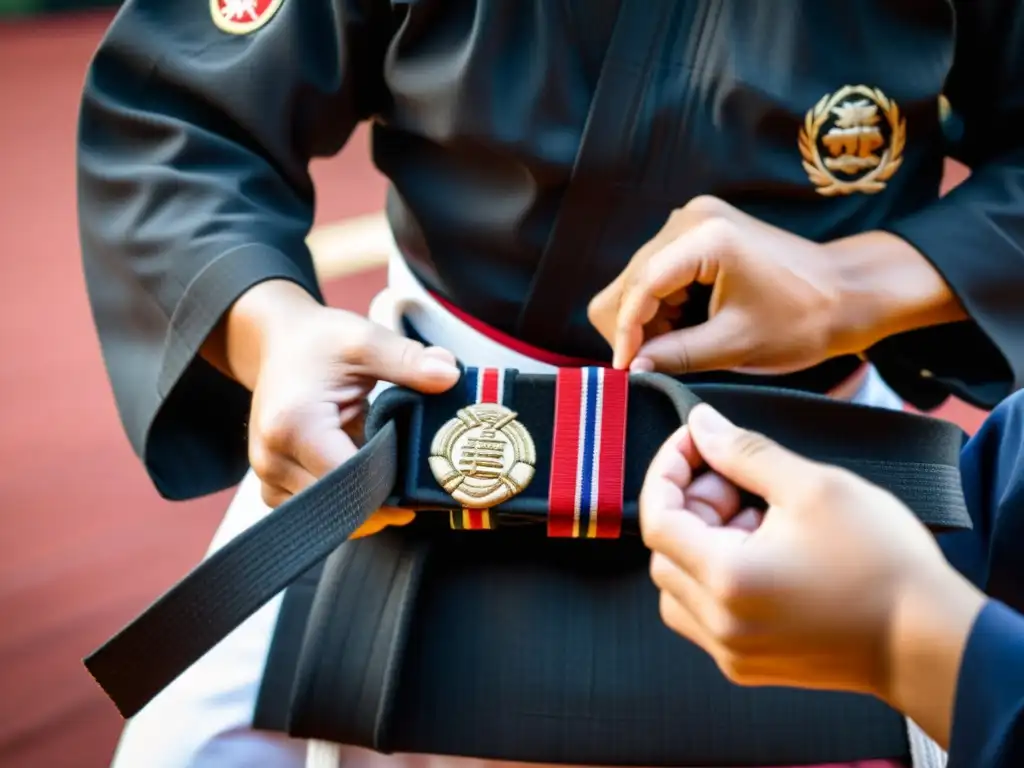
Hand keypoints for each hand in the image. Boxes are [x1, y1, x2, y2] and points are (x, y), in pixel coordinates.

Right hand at [211, 280, 460, 537]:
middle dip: (382, 498)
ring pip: (328, 515)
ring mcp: (268, 475)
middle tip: (419, 483)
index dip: (390, 486)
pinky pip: (317, 510)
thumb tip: (450, 376)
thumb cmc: (321, 342)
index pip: (348, 480)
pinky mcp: (274, 484)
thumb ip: (408, 359)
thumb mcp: (366, 340)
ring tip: (394, 475)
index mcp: (294, 424)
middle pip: (338, 505)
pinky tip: (369, 477)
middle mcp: (272, 457)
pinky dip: (346, 501)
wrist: (281, 344)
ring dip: (365, 503)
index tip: (425, 482)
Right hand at [588, 196, 962, 373]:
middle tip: (658, 360)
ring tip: (679, 343)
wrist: (846, 292)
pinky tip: (688, 325)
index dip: (627, 333)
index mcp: (706, 238)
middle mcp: (691, 219)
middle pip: (628, 281)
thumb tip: (633, 367)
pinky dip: (662, 307)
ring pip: (636, 280)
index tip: (627, 370)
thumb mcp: (736, 345)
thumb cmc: (804, 318)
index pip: (640, 287)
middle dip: (635, 327)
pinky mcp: (696, 232)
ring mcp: (692, 221)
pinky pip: (655, 274)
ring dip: (647, 318)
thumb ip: (677, 355)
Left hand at [639, 404, 985, 743]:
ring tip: (759, 520)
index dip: (668, 470)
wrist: (932, 642)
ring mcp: (730, 651)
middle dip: (691, 504)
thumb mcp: (813, 486)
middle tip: (741, 481)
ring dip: (702, 541)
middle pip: (664, 550)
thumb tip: (701, 425)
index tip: (694, 441)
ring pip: (678, 583)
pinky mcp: (746, 664)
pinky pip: (702, 612)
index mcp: (727, 580)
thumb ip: (744, 452)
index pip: (656, 518)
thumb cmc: (883, 562)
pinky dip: (715, 575)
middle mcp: (718, 624)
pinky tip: (764, 553)